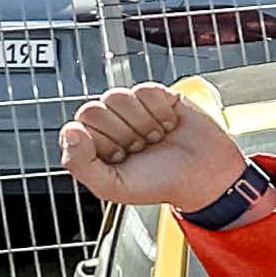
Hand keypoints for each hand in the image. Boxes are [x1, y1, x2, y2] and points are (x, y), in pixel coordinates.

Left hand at [58, 86, 247, 215]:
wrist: (205, 176)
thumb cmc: (161, 183)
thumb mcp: (112, 186)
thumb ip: (79, 164)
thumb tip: (70, 131)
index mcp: (95, 144)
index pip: (78, 126)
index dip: (102, 142)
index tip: (122, 157)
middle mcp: (111, 124)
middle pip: (95, 108)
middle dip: (121, 132)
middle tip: (140, 147)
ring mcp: (134, 109)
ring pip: (118, 95)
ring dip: (141, 122)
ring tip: (155, 137)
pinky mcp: (157, 96)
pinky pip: (145, 90)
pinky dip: (160, 110)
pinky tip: (168, 125)